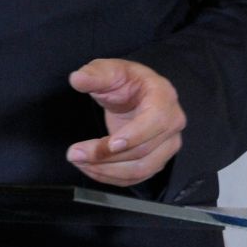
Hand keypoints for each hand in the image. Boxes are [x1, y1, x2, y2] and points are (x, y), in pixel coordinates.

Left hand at [66, 58, 185, 186]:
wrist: (134, 93)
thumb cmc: (124, 79)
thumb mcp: (107, 70)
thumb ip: (93, 75)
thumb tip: (76, 79)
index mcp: (164, 96)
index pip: (156, 120)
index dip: (135, 135)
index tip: (110, 144)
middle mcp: (173, 123)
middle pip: (144, 151)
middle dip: (107, 156)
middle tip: (74, 154)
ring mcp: (168, 145)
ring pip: (141, 169)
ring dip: (107, 170)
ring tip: (78, 162)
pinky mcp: (158, 160)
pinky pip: (137, 177)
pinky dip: (112, 177)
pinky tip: (90, 169)